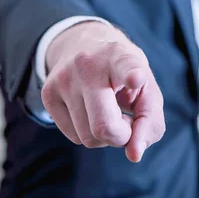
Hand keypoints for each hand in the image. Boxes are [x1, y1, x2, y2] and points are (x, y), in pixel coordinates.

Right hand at [41, 21, 164, 162]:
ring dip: (104, 135)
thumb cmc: (123, 72)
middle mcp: (88, 64)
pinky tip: (91, 111)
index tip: (136, 78)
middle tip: (126, 122)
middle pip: (104, 125)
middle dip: (120, 136)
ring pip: (88, 137)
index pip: (126, 66)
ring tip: (107, 110)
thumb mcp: (146, 86)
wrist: (83, 43)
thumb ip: (150, 119)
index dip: (132, 74)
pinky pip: (74, 137)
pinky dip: (88, 133)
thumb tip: (134, 154)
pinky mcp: (48, 93)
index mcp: (119, 56)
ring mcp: (64, 78)